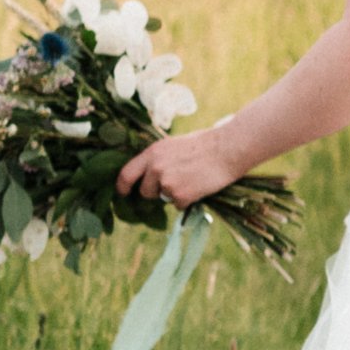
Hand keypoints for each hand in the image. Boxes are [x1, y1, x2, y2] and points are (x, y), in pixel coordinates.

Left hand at [118, 123, 239, 207]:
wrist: (226, 149)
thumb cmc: (204, 144)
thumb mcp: (173, 145)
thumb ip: (158, 159)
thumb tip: (149, 175)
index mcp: (152, 153)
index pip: (126, 173)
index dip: (122, 186)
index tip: (123, 193)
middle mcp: (156, 167)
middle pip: (145, 191)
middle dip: (156, 192)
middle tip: (175, 183)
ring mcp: (167, 182)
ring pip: (164, 199)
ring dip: (175, 194)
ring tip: (192, 179)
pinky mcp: (181, 195)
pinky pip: (179, 205)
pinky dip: (189, 200)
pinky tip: (200, 186)